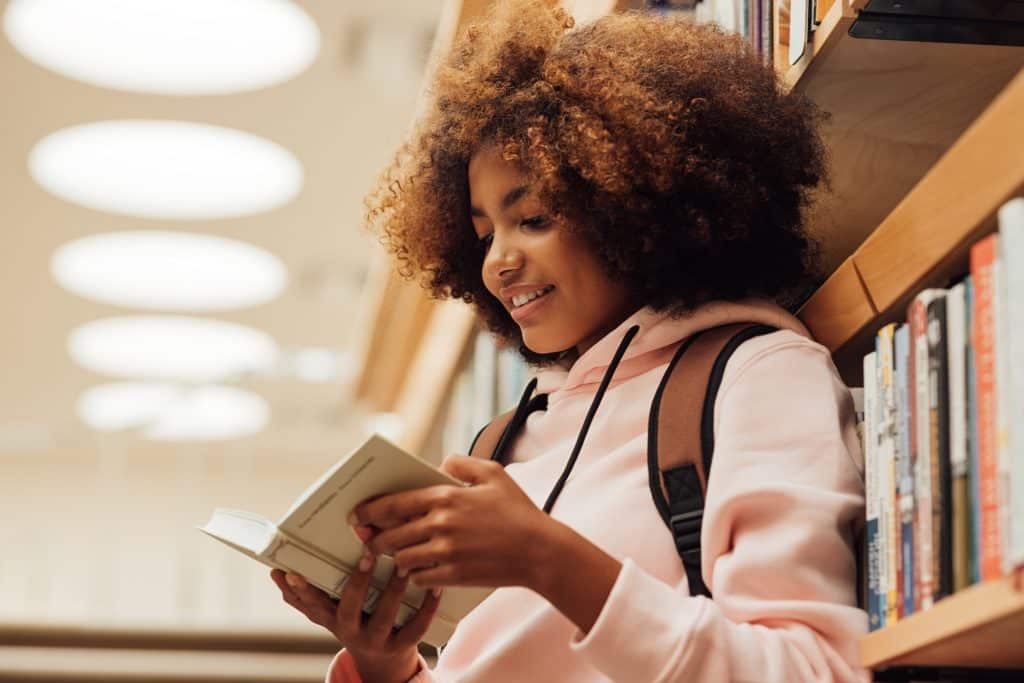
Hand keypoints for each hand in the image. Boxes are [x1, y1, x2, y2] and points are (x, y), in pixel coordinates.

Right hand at [270, 551, 441, 681]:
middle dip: (358, 582)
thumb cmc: (353, 622)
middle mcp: (351, 632)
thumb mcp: (328, 613)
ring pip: (385, 616)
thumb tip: (275, 572)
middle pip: (350, 608)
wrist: (381, 663)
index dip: (302, 591)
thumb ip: (304, 595)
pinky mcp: (403, 645)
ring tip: (403, 564)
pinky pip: (416, 627)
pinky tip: (434, 586)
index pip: (313, 605)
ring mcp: (378, 640)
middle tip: (366, 554)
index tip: (292, 571)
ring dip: (393, 589)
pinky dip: (427, 607)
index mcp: (332, 620)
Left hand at [351, 454, 555, 591]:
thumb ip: (462, 464)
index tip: (357, 514)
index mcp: (446, 497)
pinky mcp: (454, 575)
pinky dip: (414, 576)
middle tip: (369, 541)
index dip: (370, 509)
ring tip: (394, 558)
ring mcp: (446, 552)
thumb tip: (441, 465)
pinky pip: (419, 578)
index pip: (395, 503)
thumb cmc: (518, 511)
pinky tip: (416, 573)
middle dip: (374, 539)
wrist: (540, 551)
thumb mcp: (494, 474)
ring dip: (394, 559)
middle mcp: (441, 524)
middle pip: (391, 534)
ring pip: (401, 558)